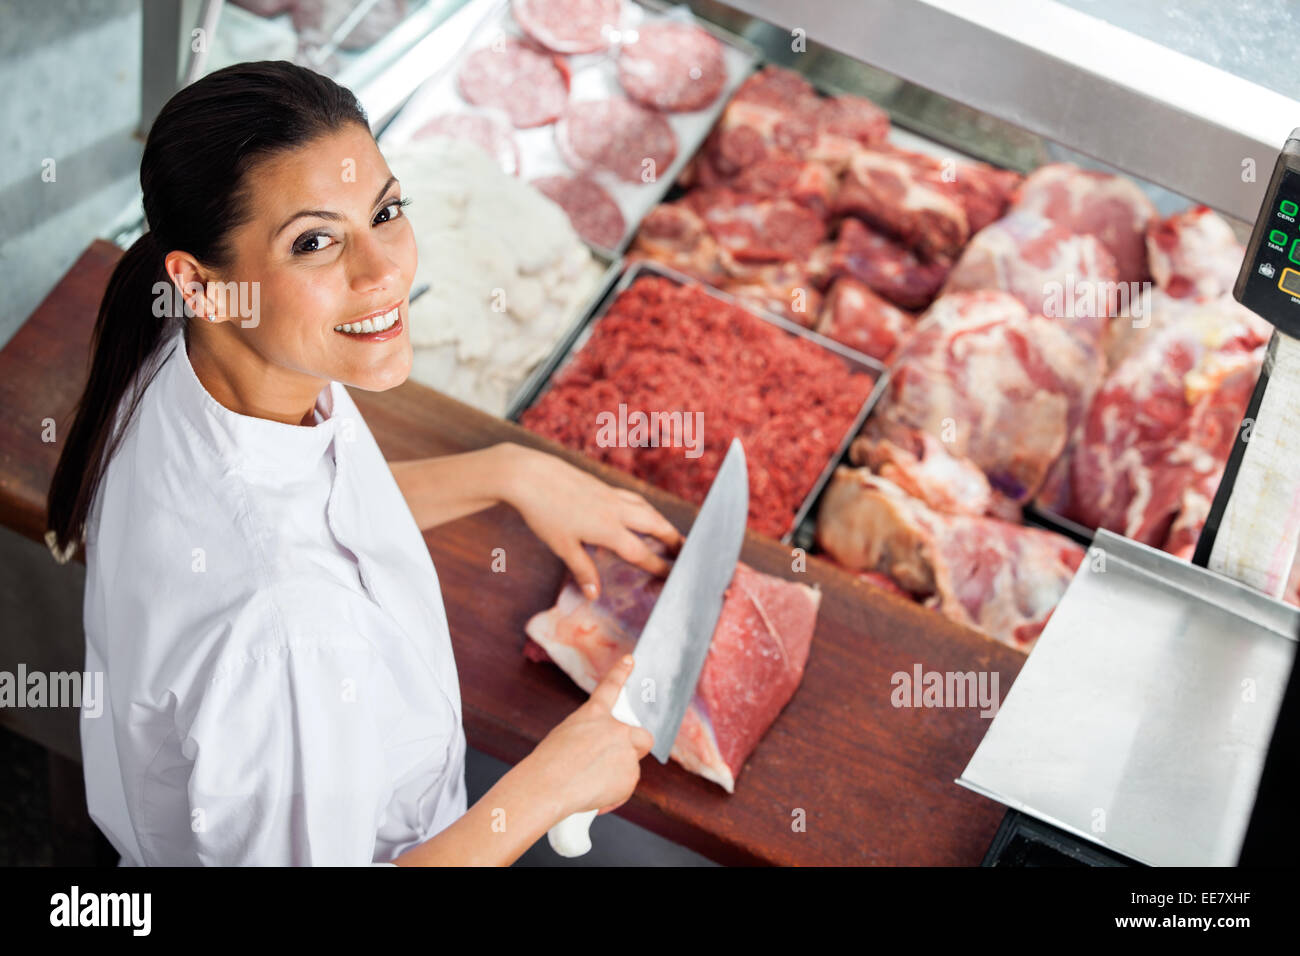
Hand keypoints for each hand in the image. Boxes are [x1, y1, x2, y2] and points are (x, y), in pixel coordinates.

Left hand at [499, 443, 683, 598]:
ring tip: (669, 532)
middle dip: (673, 539)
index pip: (641, 552)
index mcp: (608, 529)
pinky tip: (639, 510)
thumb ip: (582, 569)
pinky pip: (632, 497)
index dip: (659, 566)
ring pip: (646, 508)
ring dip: (661, 521)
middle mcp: (616, 510)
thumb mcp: (562, 546)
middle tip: (686, 551)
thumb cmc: (543, 512)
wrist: (529, 475)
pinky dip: (644, 507)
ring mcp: (610, 494)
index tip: (672, 576)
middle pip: (655, 525)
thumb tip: (595, 594)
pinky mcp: (602, 484)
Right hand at [525, 655, 654, 820]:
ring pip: (630, 767)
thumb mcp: (566, 736)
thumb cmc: (548, 764)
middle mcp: (616, 729)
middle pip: (643, 736)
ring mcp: (626, 751)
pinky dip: (612, 794)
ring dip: (616, 777)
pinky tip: (594, 797)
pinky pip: (625, 787)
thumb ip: (590, 736)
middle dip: (637, 747)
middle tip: (620, 757)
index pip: (611, 687)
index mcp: (594, 714)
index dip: (621, 673)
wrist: (548, 785)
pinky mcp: (630, 776)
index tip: (630, 660)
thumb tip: (599, 751)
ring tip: (589, 784)